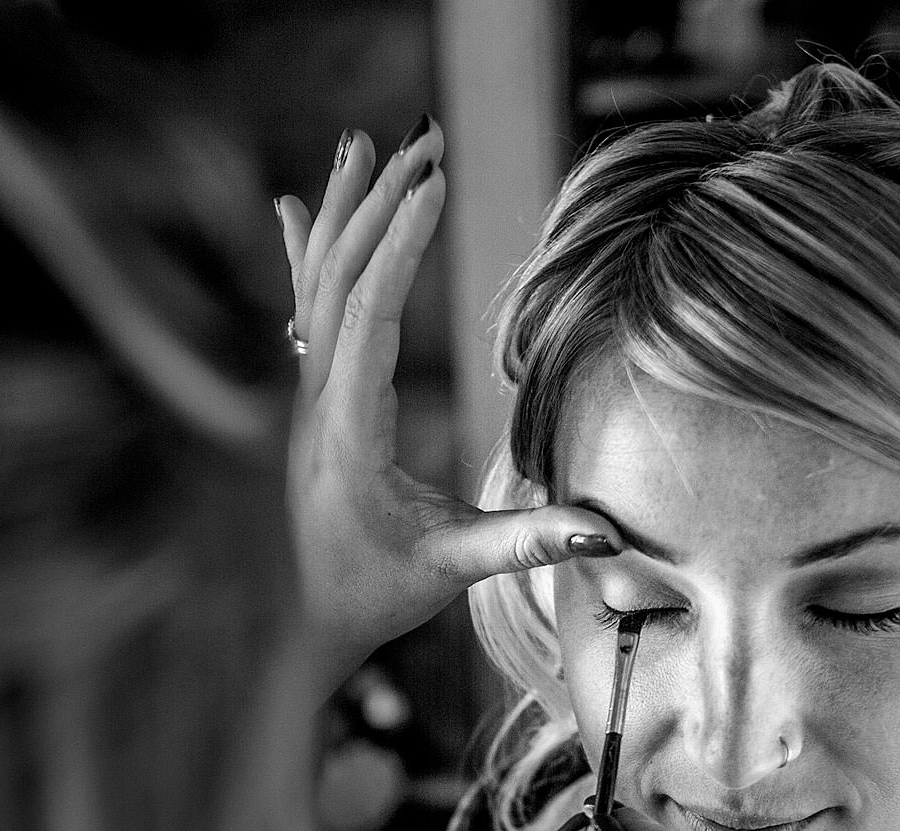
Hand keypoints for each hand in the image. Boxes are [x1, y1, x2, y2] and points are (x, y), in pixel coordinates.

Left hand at [277, 121, 620, 690]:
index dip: (400, 247)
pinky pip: (304, 309)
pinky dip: (302, 251)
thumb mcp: (452, 569)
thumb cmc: (376, 594)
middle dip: (379, 203)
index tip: (432, 183)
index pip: (369, 317)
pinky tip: (294, 204)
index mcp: (349, 430)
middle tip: (419, 139)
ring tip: (360, 142)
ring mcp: (306, 397)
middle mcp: (317, 402)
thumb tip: (605, 528)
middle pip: (340, 280)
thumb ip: (523, 541)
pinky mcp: (309, 400)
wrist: (303, 623)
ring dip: (342, 211)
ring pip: (315, 285)